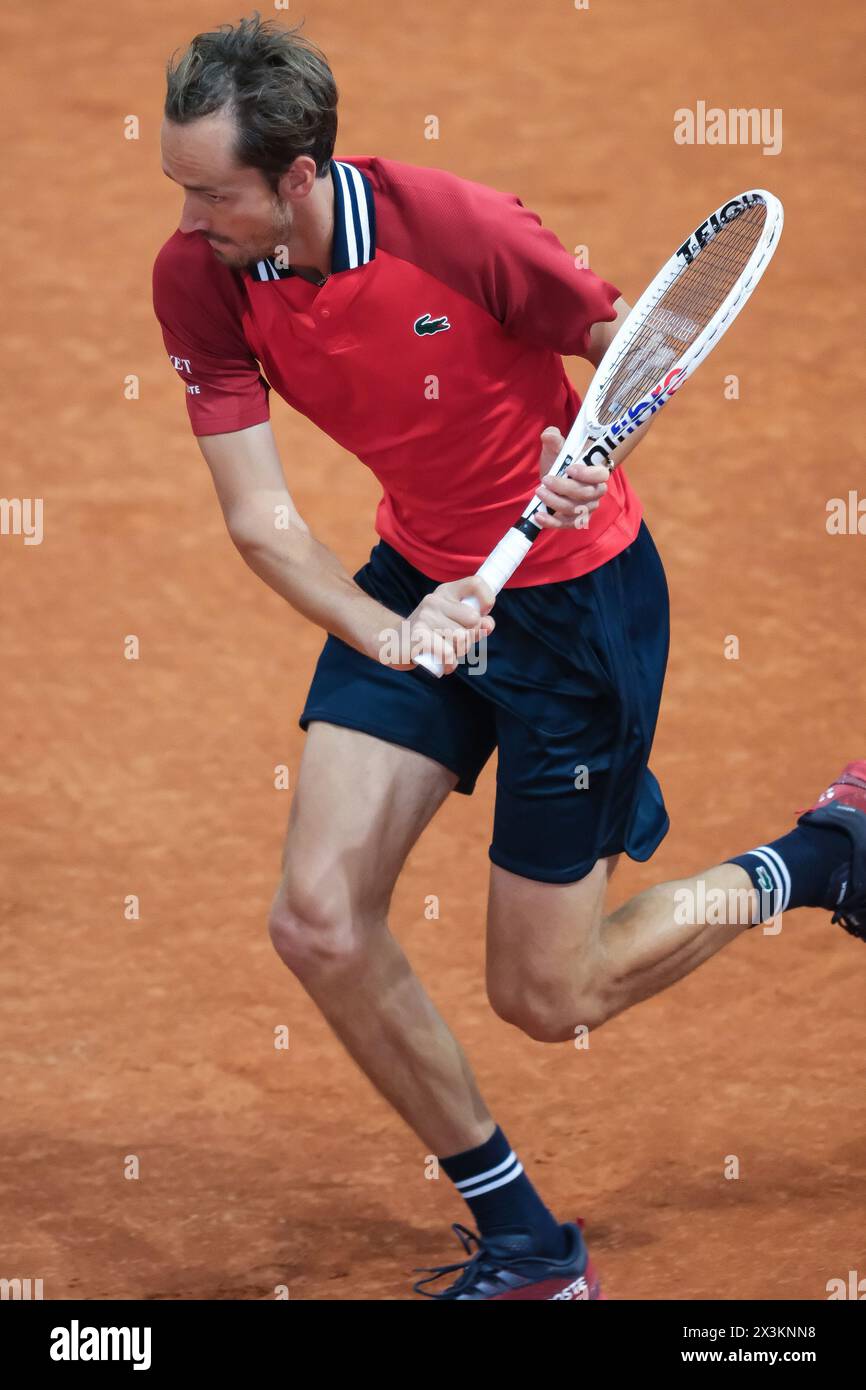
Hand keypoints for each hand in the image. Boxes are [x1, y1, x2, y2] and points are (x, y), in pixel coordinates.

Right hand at [380, 576, 494, 675]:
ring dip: (459, 653)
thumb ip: (474, 623)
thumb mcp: (453, 624)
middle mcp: (435, 601)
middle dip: (471, 638)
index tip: (483, 616)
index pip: (476, 583)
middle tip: (456, 643)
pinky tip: (443, 664)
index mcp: (446, 593)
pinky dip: (450, 664)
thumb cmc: (430, 634)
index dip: (487, 599)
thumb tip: (487, 625)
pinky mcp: (418, 637)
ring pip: (462, 639)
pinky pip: (448, 653)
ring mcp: (425, 617)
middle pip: (474, 620)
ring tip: (446, 652)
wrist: (392, 644)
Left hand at [533, 426, 608, 529]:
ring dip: (554, 502)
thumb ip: (554, 440)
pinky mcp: (575, 521)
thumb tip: (549, 435)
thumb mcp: (556, 449)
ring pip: (574, 510)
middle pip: (584, 494)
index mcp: (597, 472)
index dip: (587, 474)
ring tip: (539, 491)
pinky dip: (551, 522)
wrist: (553, 479)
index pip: (600, 475)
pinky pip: (565, 524)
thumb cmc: (560, 462)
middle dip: (564, 488)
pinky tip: (538, 515)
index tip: (569, 469)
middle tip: (545, 480)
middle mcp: (596, 492)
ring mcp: (587, 508)